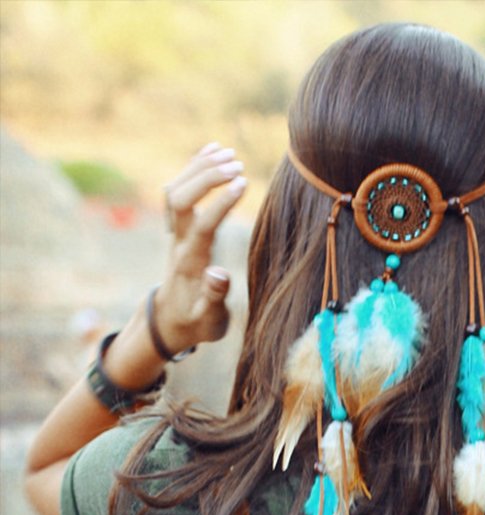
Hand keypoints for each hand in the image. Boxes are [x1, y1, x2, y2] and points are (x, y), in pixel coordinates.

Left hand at [153, 142, 246, 354]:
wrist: (170, 322)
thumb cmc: (197, 323)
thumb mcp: (210, 321)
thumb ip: (214, 298)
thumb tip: (220, 274)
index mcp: (190, 263)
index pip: (203, 225)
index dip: (221, 202)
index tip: (244, 183)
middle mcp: (177, 242)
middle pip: (180, 198)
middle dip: (206, 178)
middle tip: (238, 166)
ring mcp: (174, 232)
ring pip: (176, 189)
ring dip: (199, 168)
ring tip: (230, 154)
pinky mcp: (177, 228)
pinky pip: (179, 191)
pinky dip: (194, 169)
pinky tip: (213, 152)